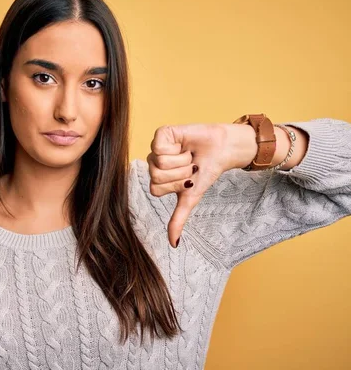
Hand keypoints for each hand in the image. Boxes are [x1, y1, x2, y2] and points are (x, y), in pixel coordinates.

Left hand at [147, 123, 256, 247]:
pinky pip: (158, 147)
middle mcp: (153, 163)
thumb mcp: (190, 198)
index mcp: (157, 179)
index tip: (188, 180)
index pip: (155, 189)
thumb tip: (173, 244)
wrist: (223, 150)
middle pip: (155, 176)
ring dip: (181, 161)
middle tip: (190, 166)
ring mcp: (156, 148)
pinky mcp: (161, 133)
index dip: (176, 186)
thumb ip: (178, 219)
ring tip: (189, 155)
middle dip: (180, 174)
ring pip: (158, 162)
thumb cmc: (206, 172)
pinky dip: (177, 148)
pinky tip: (184, 145)